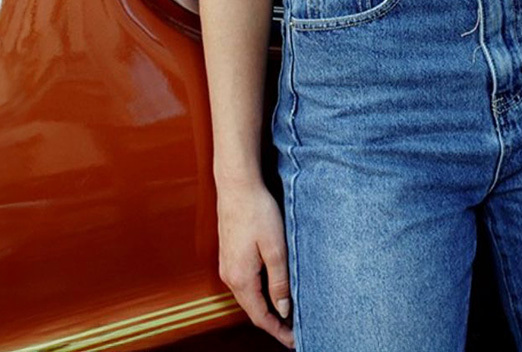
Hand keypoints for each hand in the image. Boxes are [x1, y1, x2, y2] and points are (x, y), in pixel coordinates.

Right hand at [216, 180, 294, 347]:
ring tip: (287, 311)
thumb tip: (283, 309)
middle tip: (293, 330)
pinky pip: (244, 282)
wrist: (236, 185)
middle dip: (273, 322)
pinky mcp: (229, 254)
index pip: (260, 317)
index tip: (294, 340)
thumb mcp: (275, 247)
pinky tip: (271, 287)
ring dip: (265, 307)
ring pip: (248, 296)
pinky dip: (258, 292)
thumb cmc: (257, 211)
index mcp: (241, 278)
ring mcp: (227, 265)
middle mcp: (230, 276)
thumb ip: (279, 281)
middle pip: (252, 309)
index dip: (278, 331)